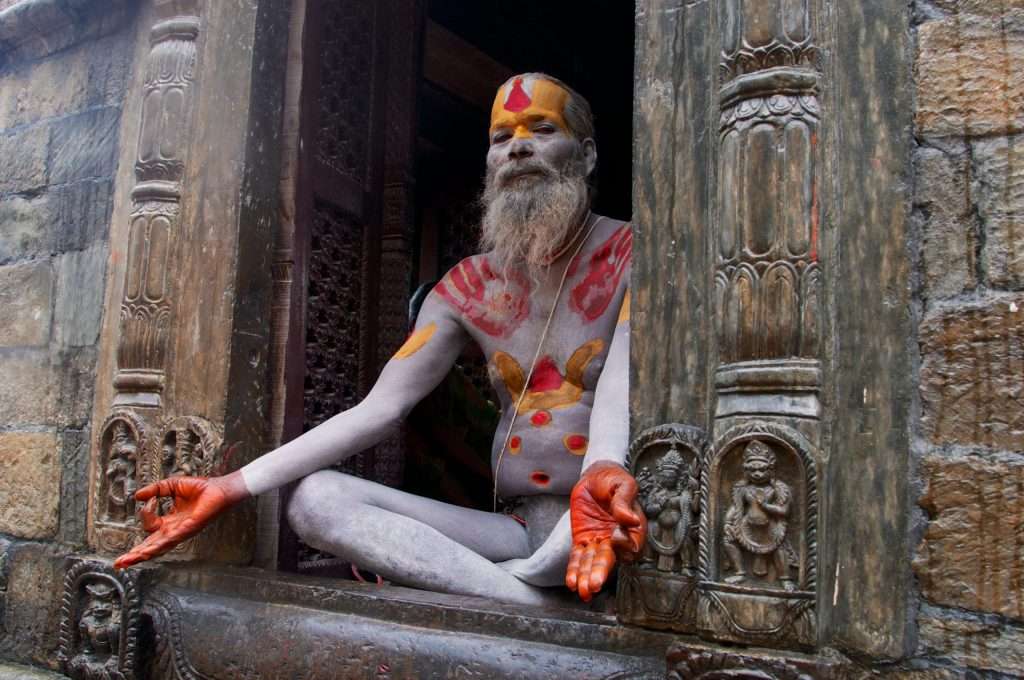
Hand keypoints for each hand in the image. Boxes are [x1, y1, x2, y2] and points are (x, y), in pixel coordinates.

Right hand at [113, 472, 247, 568]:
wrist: (219, 489)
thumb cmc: (201, 488)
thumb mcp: (171, 486)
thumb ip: (155, 490)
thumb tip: (137, 496)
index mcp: (170, 521)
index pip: (150, 525)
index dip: (145, 514)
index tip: (151, 500)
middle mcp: (174, 530)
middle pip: (150, 545)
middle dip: (134, 554)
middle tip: (119, 563)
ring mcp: (180, 532)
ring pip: (157, 547)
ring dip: (141, 554)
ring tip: (127, 562)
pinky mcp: (188, 530)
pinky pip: (170, 540)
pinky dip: (157, 546)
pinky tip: (147, 552)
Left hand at [566, 461, 644, 601]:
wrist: (595, 476)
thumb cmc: (614, 480)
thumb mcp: (622, 484)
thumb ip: (624, 501)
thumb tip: (631, 518)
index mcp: (632, 527)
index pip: (632, 544)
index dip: (625, 546)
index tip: (616, 540)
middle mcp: (617, 538)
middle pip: (610, 558)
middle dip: (601, 572)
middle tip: (595, 584)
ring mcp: (599, 541)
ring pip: (593, 562)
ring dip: (587, 576)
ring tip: (583, 591)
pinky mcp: (583, 539)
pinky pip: (578, 557)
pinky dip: (575, 569)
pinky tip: (572, 582)